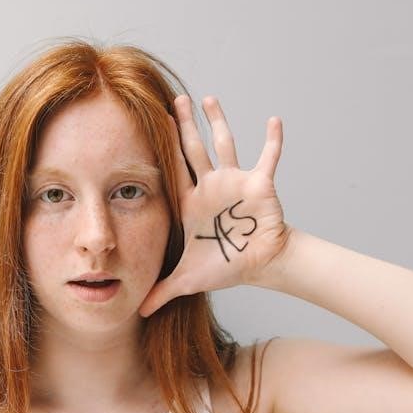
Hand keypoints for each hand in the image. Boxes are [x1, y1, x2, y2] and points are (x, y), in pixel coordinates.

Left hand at [139, 95, 290, 317]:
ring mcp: (234, 182)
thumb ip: (162, 292)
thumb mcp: (187, 280)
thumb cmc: (224, 267)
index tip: (151, 122)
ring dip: (218, 122)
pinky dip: (272, 140)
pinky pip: (267, 158)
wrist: (258, 266)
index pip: (172, 169)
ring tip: (208, 98)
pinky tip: (274, 120)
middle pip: (193, 148)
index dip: (163, 147)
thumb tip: (137, 314)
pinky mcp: (259, 185)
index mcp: (190, 202)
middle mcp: (210, 186)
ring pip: (224, 144)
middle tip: (175, 99)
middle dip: (184, 125)